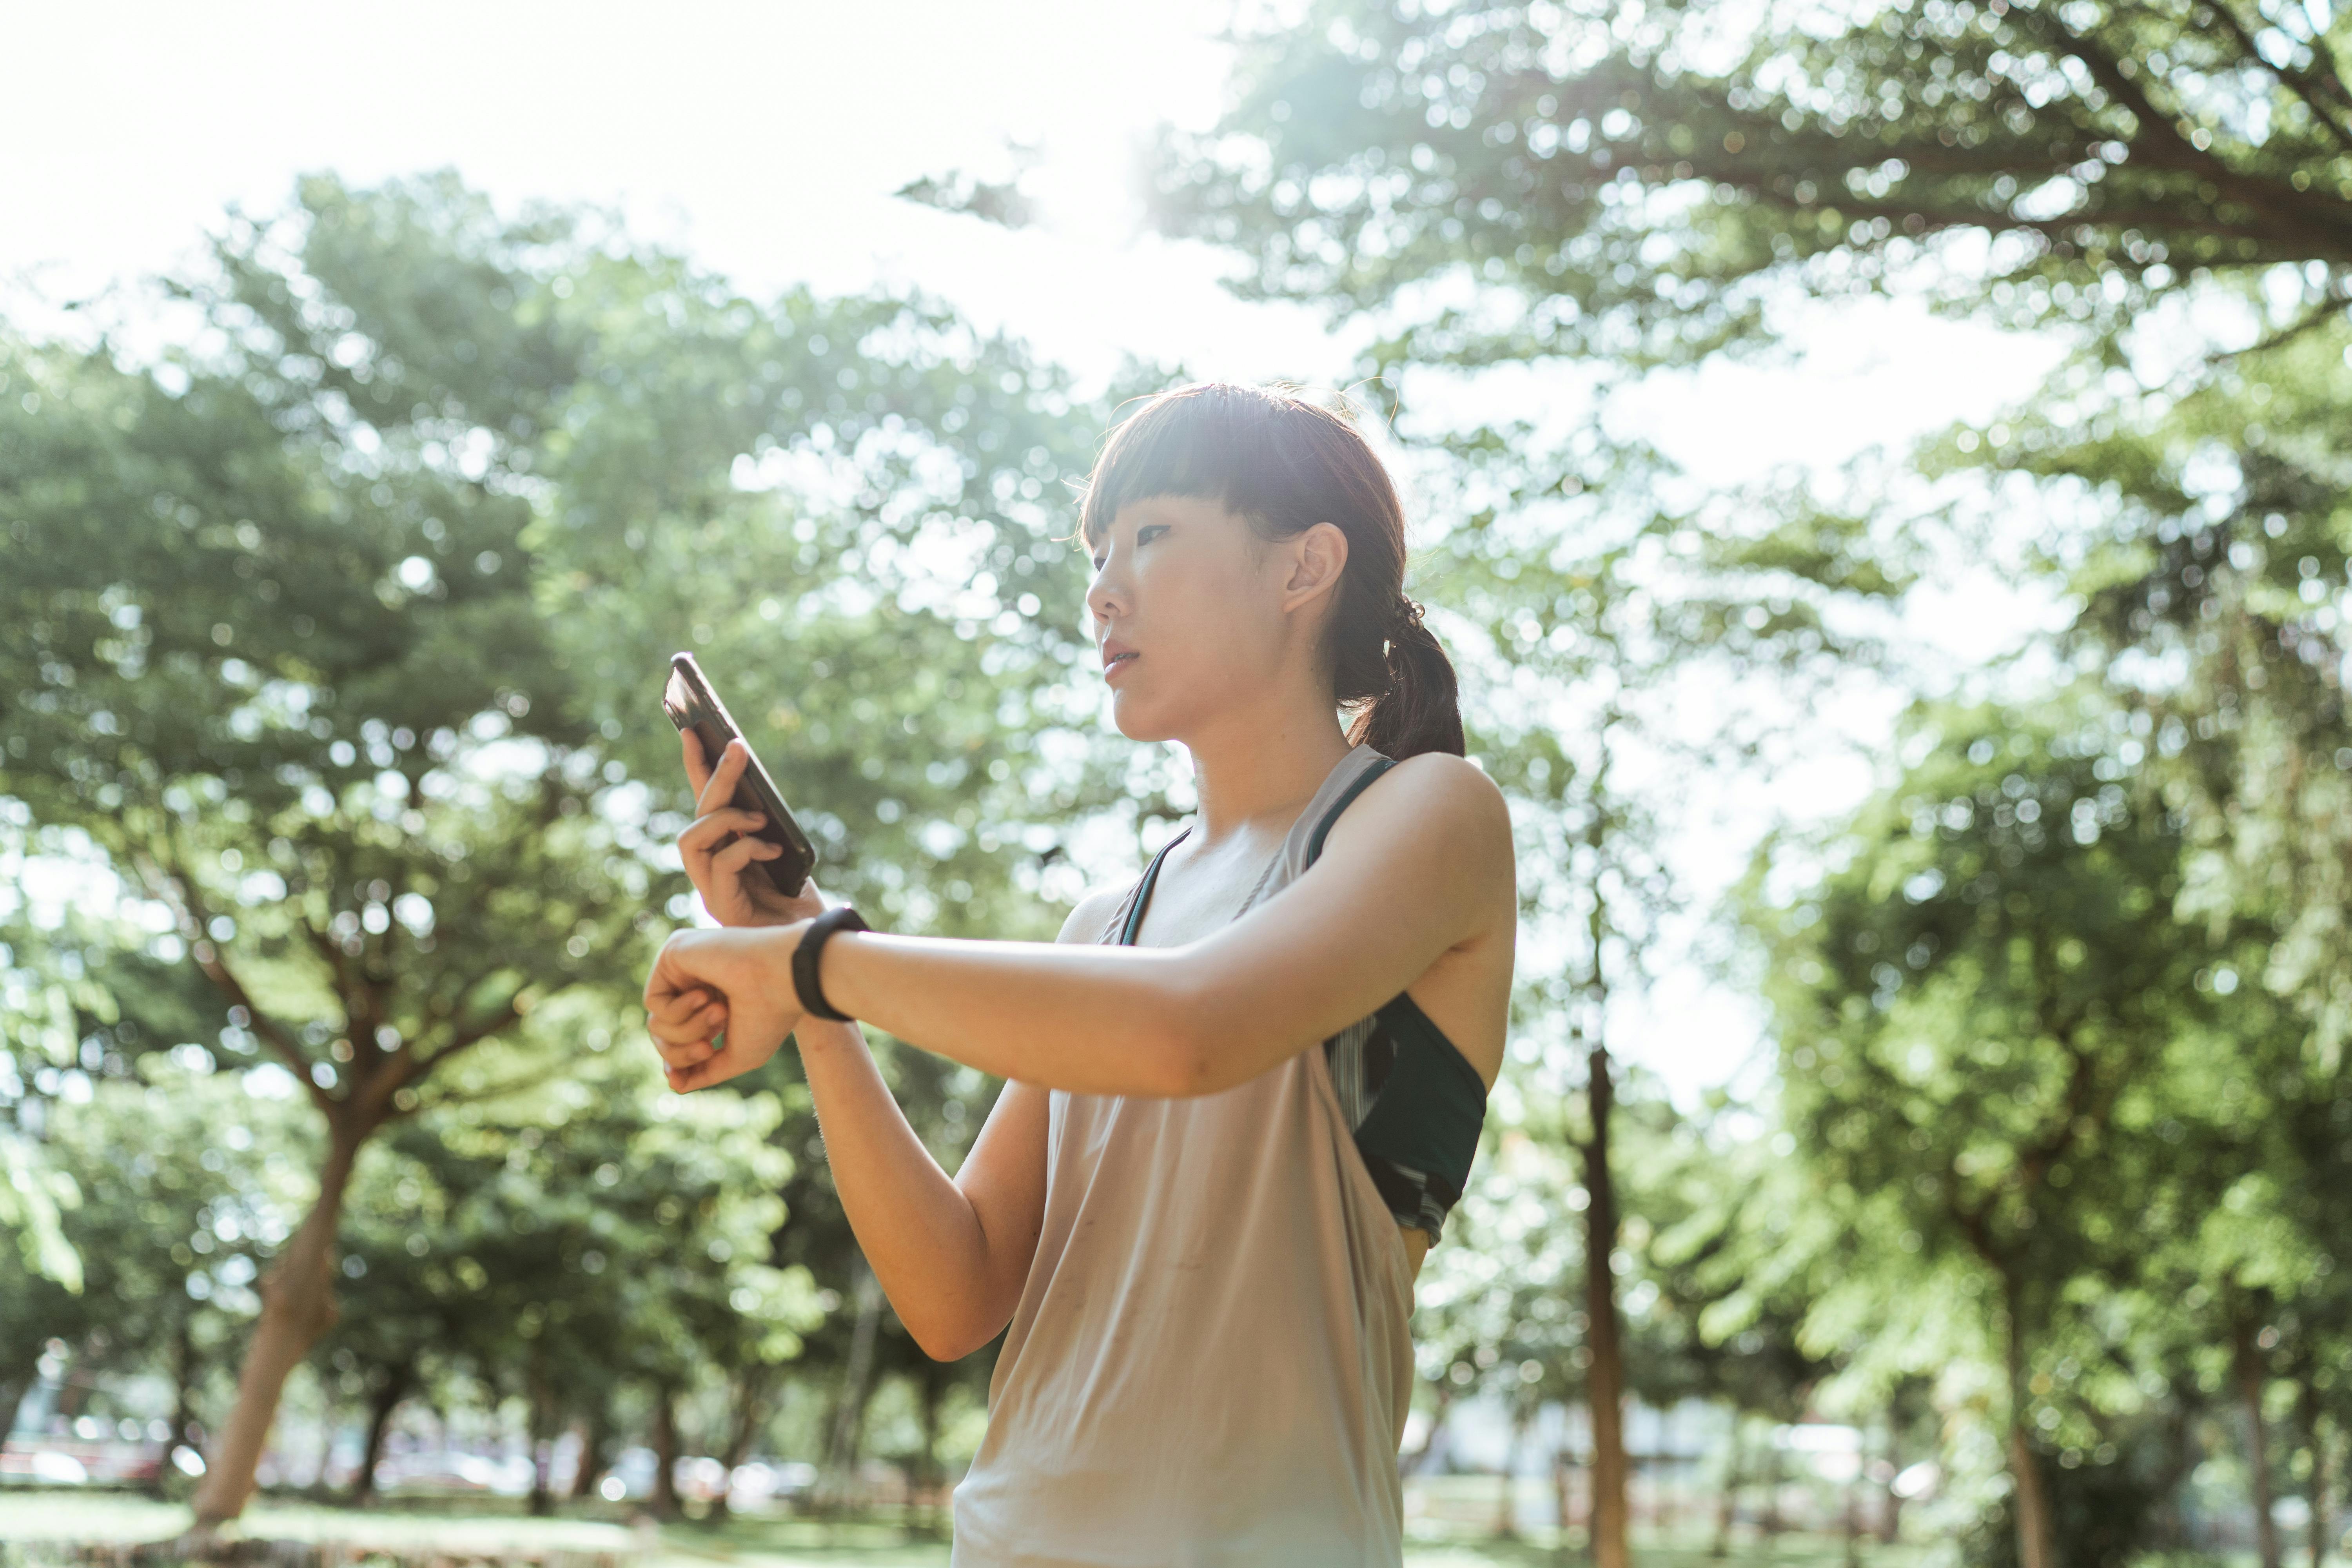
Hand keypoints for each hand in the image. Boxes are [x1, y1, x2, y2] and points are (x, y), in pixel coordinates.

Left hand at [643, 924, 808, 1091]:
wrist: (784, 978)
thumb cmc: (769, 1015)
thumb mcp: (738, 1056)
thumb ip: (706, 1071)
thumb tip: (675, 1085)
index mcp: (715, 1003)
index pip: (678, 1040)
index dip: (677, 1061)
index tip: (680, 1078)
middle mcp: (697, 984)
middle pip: (662, 1036)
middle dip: (680, 1053)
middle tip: (708, 1049)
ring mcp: (685, 968)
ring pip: (657, 1022)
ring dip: (687, 1030)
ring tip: (720, 1013)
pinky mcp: (672, 953)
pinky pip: (653, 1001)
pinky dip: (678, 1011)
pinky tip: (705, 996)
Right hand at [678, 730, 829, 926]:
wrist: (814, 949)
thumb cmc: (800, 903)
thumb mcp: (787, 852)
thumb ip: (767, 827)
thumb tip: (759, 788)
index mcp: (726, 849)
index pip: (704, 802)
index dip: (697, 767)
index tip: (695, 729)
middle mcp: (711, 867)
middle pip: (697, 814)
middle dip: (713, 775)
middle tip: (737, 747)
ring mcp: (711, 888)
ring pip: (692, 840)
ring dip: (725, 818)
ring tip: (760, 816)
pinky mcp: (721, 907)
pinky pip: (721, 864)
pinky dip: (746, 848)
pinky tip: (773, 848)